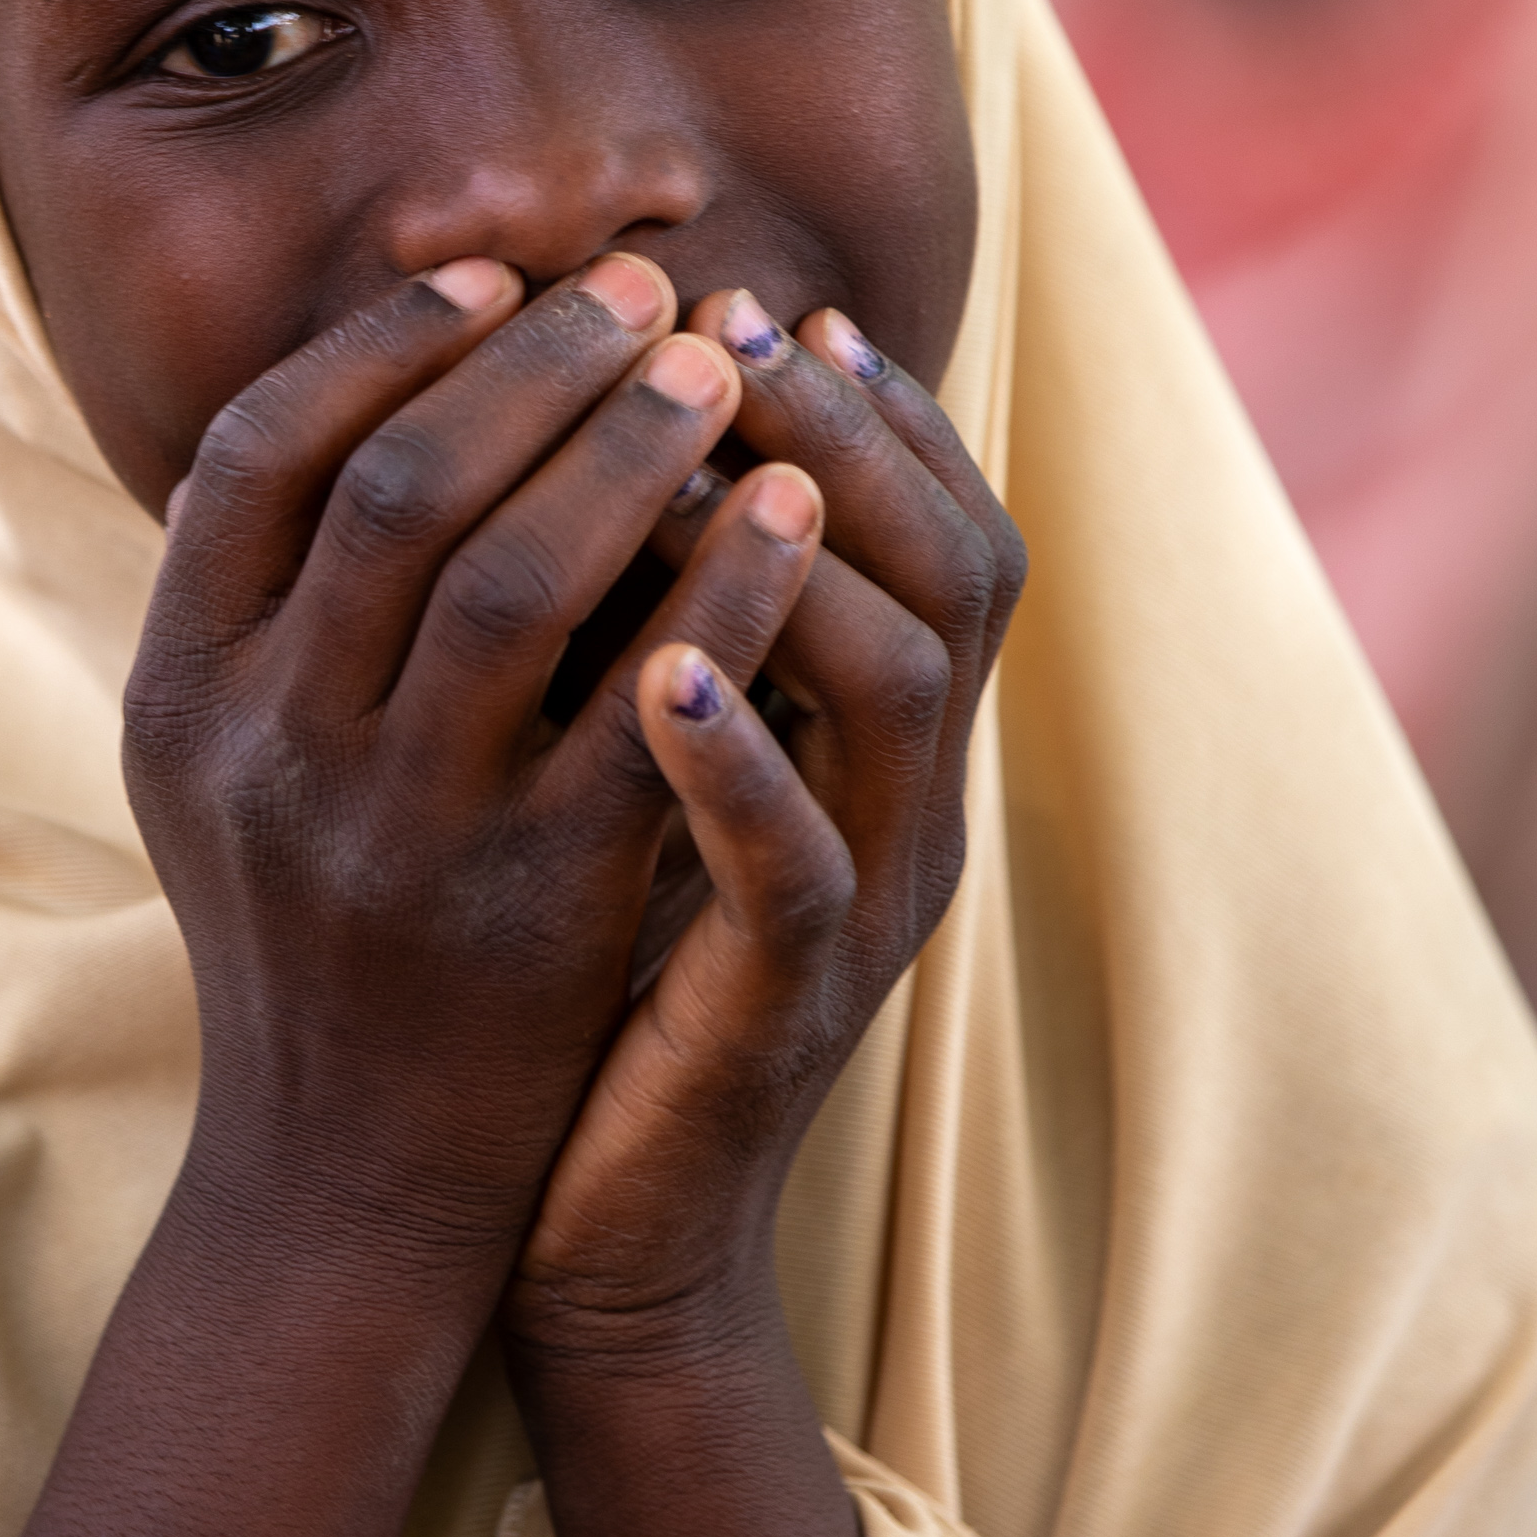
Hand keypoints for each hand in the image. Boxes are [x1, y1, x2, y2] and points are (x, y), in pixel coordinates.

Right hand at [125, 253, 752, 1275]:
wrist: (341, 1181)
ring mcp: (397, 829)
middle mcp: (268, 751)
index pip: (257, 454)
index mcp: (180, 692)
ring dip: (631, 446)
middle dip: (533, 364)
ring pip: (517, 577)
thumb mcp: (218, 763)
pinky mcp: (533, 903)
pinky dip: (725, 588)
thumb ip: (259, 594)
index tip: (495, 273)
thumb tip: (369, 369)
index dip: (380, 343)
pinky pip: (645, 708)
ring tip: (728, 363)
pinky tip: (793, 510)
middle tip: (647, 287)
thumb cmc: (302, 933)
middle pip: (396, 488)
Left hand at [506, 295, 1023, 1359]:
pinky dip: (735, 755)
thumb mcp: (629, 763)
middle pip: (958, 573)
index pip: (947, 530)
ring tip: (699, 453)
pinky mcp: (781, 1010)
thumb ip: (646, 615)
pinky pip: (792, 865)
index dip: (875, 409)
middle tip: (732, 333)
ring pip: (900, 689)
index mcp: (882, 746)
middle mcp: (904, 809)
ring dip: (801, 551)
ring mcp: (859, 909)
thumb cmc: (592, 969)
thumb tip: (579, 423)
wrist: (591, 1235)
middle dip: (848, 433)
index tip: (760, 302)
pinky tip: (654, 670)